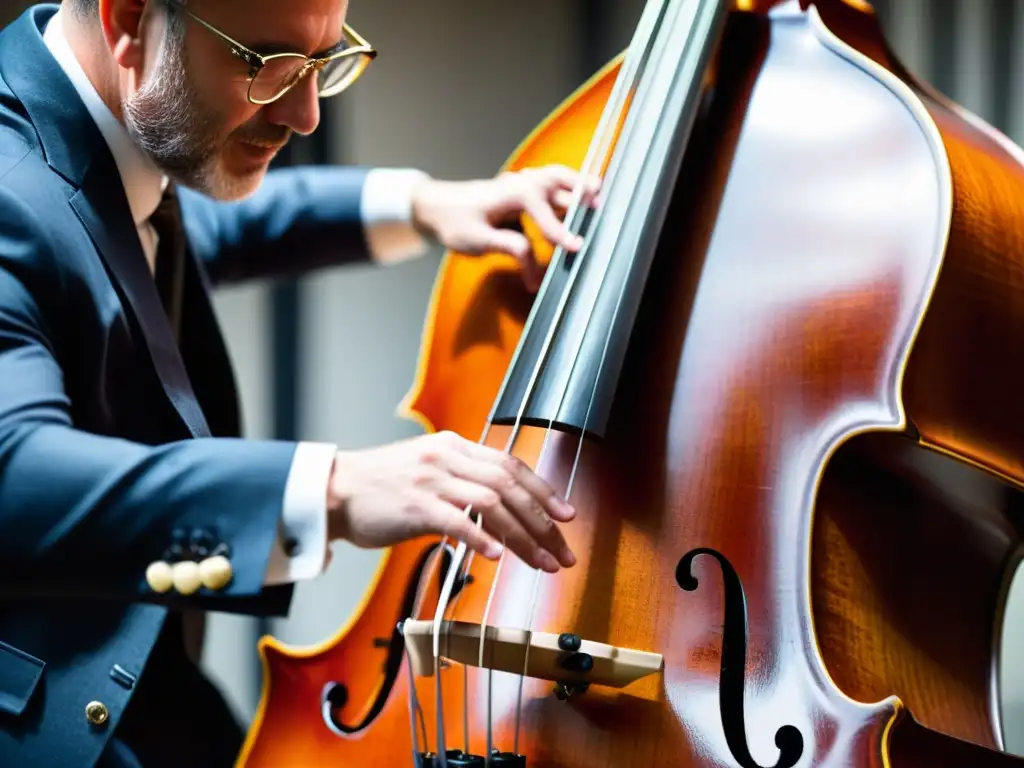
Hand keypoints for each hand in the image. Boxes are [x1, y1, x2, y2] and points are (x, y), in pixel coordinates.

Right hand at [327, 431, 576, 572]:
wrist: (335, 491)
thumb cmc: (382, 487)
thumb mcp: (428, 469)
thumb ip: (462, 480)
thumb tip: (501, 506)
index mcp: (454, 446)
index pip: (511, 465)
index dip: (544, 491)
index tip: (566, 516)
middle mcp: (447, 457)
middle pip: (509, 485)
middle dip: (543, 520)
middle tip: (561, 551)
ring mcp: (431, 479)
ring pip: (492, 504)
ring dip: (523, 536)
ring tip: (540, 562)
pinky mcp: (415, 505)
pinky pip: (458, 521)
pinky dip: (482, 538)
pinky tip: (497, 556)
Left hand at [410, 165, 601, 290]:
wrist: (437, 208)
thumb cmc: (455, 222)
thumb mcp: (477, 240)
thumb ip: (508, 246)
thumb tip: (532, 258)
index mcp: (510, 194)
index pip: (542, 212)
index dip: (559, 231)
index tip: (575, 247)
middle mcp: (520, 183)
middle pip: (557, 180)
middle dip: (580, 193)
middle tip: (600, 206)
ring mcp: (522, 183)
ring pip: (557, 177)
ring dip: (578, 186)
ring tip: (598, 197)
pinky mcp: (523, 190)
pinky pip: (551, 184)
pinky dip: (568, 188)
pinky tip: (578, 201)